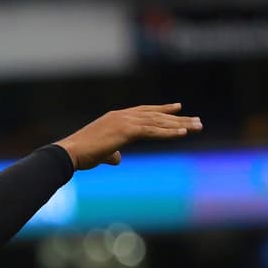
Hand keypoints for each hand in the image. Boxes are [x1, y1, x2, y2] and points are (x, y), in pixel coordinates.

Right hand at [55, 103, 201, 169]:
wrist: (70, 153)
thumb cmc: (81, 154)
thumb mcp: (100, 152)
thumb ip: (112, 153)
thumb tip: (118, 159)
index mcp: (116, 117)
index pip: (144, 111)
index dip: (162, 110)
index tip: (178, 108)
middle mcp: (122, 115)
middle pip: (155, 115)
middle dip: (178, 118)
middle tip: (197, 120)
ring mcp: (124, 121)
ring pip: (157, 121)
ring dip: (179, 124)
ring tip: (197, 126)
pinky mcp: (126, 130)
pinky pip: (152, 131)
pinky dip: (168, 132)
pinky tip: (182, 133)